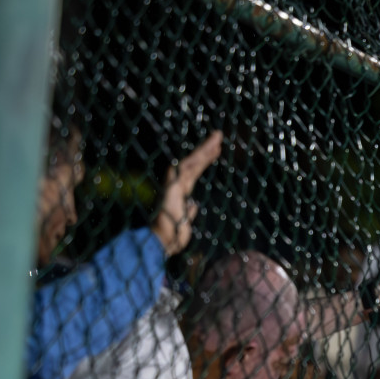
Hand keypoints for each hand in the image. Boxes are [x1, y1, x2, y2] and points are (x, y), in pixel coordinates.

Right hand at [150, 131, 222, 255]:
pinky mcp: (174, 185)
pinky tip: (208, 148)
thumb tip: (194, 206)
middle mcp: (177, 186)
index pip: (195, 172)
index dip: (204, 160)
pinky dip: (197, 158)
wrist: (161, 242)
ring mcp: (175, 184)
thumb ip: (188, 212)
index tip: (215, 151)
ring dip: (205, 149)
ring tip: (218, 137)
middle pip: (195, 163)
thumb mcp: (185, 223)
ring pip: (192, 162)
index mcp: (180, 193)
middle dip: (206, 149)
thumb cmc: (171, 238)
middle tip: (219, 136)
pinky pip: (187, 168)